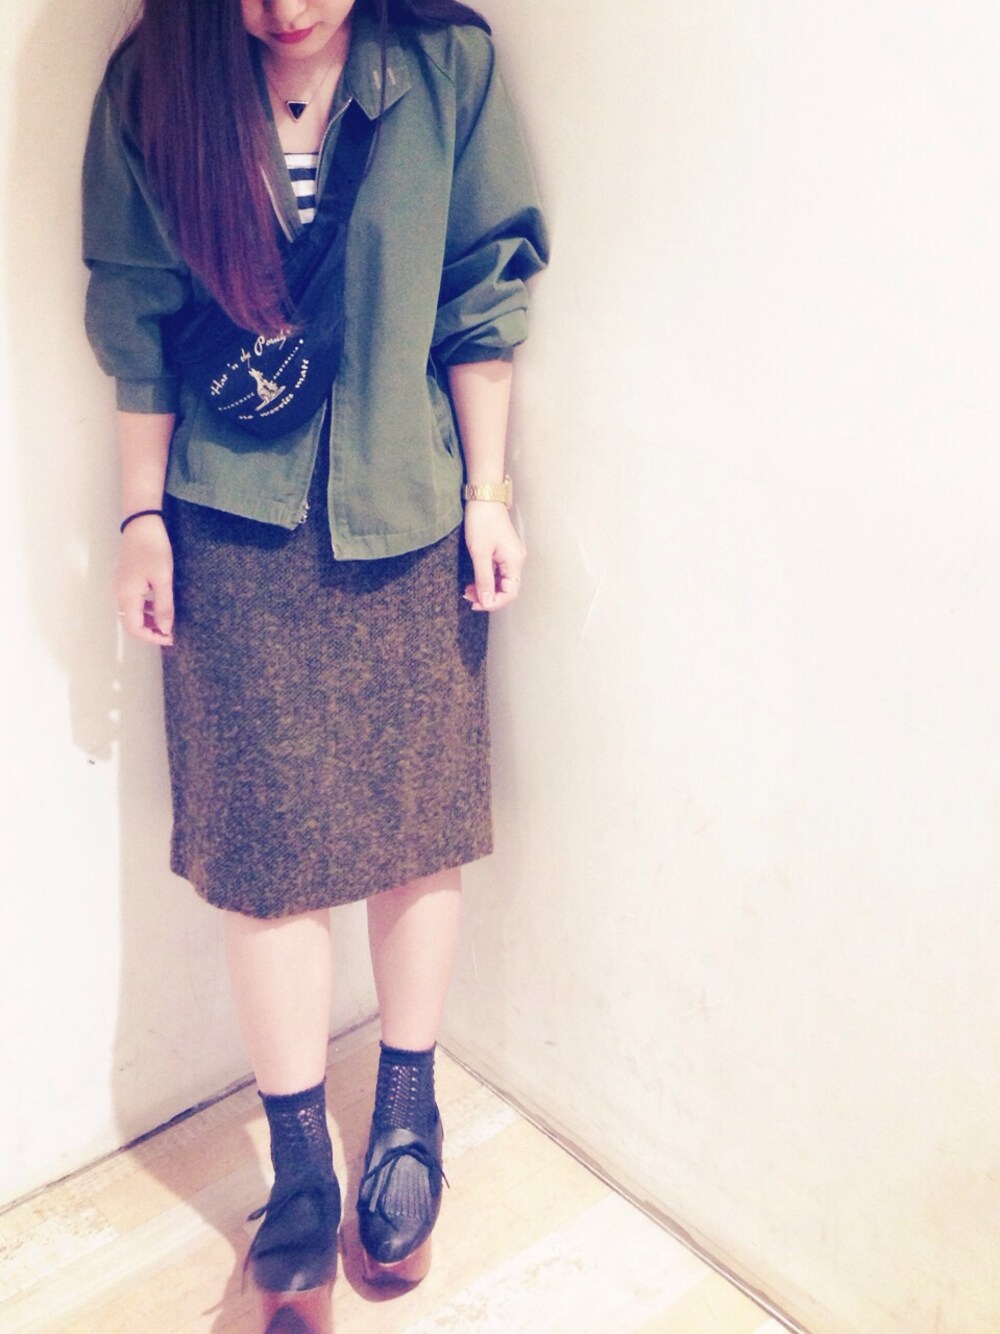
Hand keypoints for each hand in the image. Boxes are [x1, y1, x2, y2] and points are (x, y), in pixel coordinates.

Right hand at [114, 515, 174, 645]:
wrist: (141, 523)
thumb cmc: (153, 549)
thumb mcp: (163, 579)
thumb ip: (164, 606)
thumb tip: (165, 629)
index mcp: (127, 596)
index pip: (135, 629)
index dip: (152, 638)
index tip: (170, 638)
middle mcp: (119, 594)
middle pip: (131, 624)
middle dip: (150, 632)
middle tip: (169, 633)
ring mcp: (120, 586)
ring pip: (131, 614)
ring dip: (148, 621)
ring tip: (167, 621)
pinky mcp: (125, 580)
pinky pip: (132, 602)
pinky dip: (145, 609)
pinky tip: (159, 605)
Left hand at [462, 502, 525, 611]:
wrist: (484, 498)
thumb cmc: (482, 521)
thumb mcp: (480, 553)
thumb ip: (484, 579)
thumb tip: (486, 602)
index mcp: (514, 562)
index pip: (510, 593)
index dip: (494, 603)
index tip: (476, 604)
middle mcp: (516, 561)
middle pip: (506, 590)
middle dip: (487, 597)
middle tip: (467, 598)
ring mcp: (510, 557)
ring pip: (500, 583)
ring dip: (485, 589)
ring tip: (467, 591)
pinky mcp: (503, 552)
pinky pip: (497, 573)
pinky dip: (485, 580)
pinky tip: (473, 582)